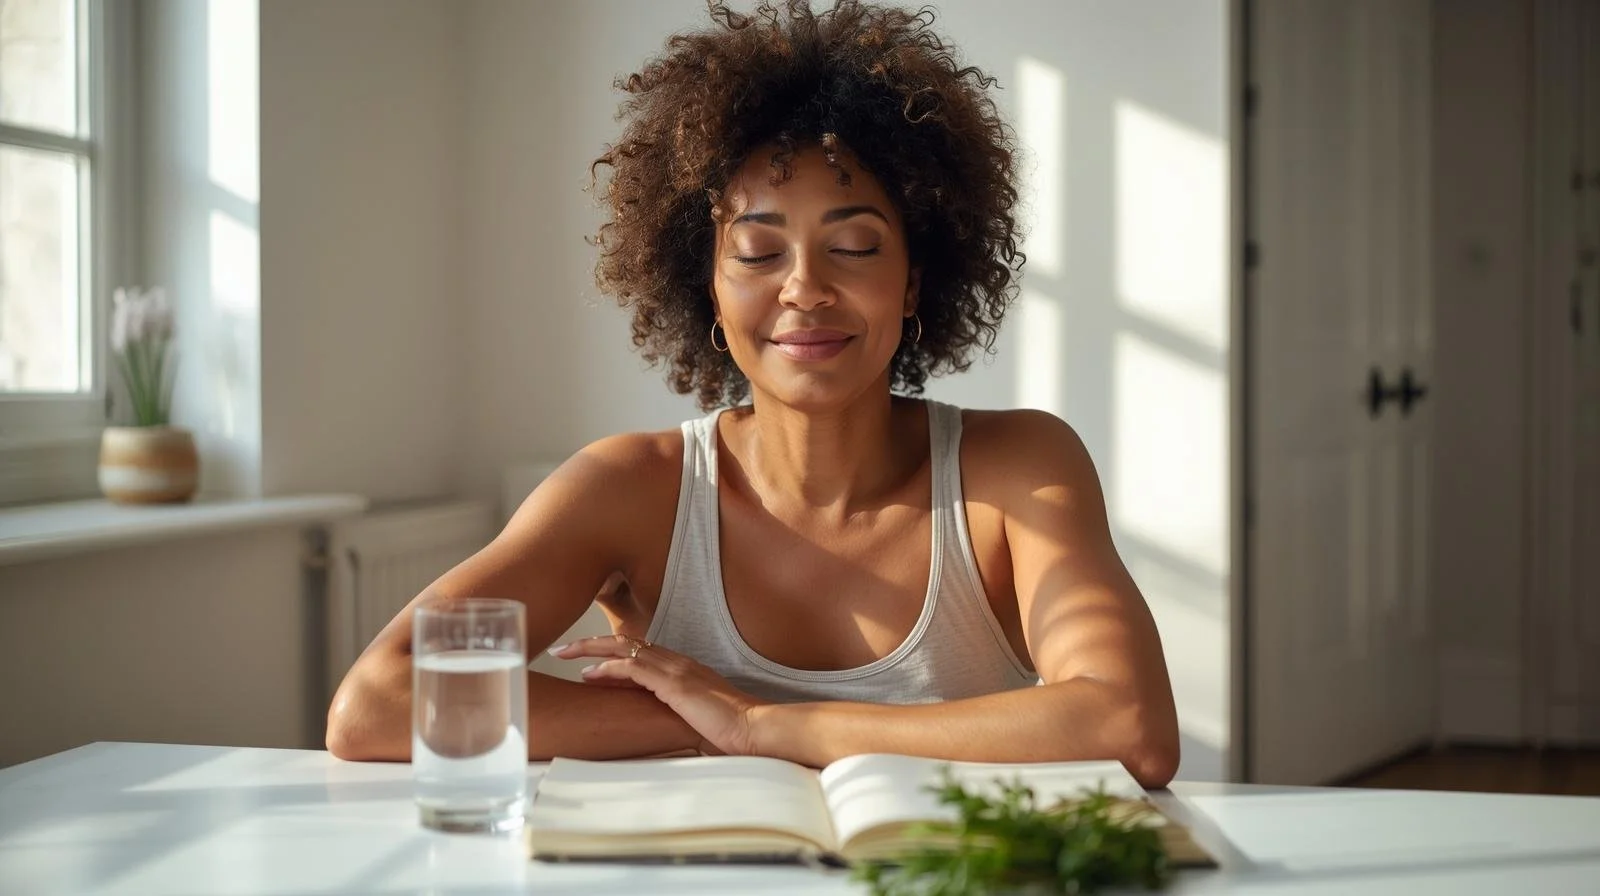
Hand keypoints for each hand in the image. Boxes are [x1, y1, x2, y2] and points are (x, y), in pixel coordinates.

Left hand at [548, 634, 765, 756]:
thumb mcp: (697, 716)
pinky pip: (632, 667)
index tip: (588, 660)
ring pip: (623, 647)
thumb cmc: (731, 729)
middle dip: (591, 643)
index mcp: (683, 667)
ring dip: (590, 649)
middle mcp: (676, 662)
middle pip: (625, 641)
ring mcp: (674, 670)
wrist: (753, 728)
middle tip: (563, 649)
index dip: (611, 652)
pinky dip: (608, 668)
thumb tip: (657, 725)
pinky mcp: (672, 683)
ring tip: (565, 654)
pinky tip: (589, 674)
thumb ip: (677, 712)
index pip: (639, 651)